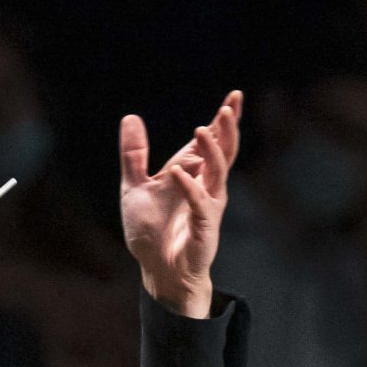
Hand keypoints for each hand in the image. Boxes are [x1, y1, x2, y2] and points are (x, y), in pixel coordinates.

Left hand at [119, 90, 240, 317]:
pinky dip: (189, 187)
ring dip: (212, 150)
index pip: (213, 142)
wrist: (157, 270)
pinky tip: (177, 172)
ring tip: (203, 128)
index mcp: (193, 174)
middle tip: (229, 107)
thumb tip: (130, 117)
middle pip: (224, 152)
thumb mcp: (134, 186)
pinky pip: (199, 203)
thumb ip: (134, 154)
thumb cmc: (152, 232)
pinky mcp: (203, 228)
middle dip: (227, 129)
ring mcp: (207, 206)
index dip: (225, 120)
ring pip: (218, 172)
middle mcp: (206, 186)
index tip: (235, 96)